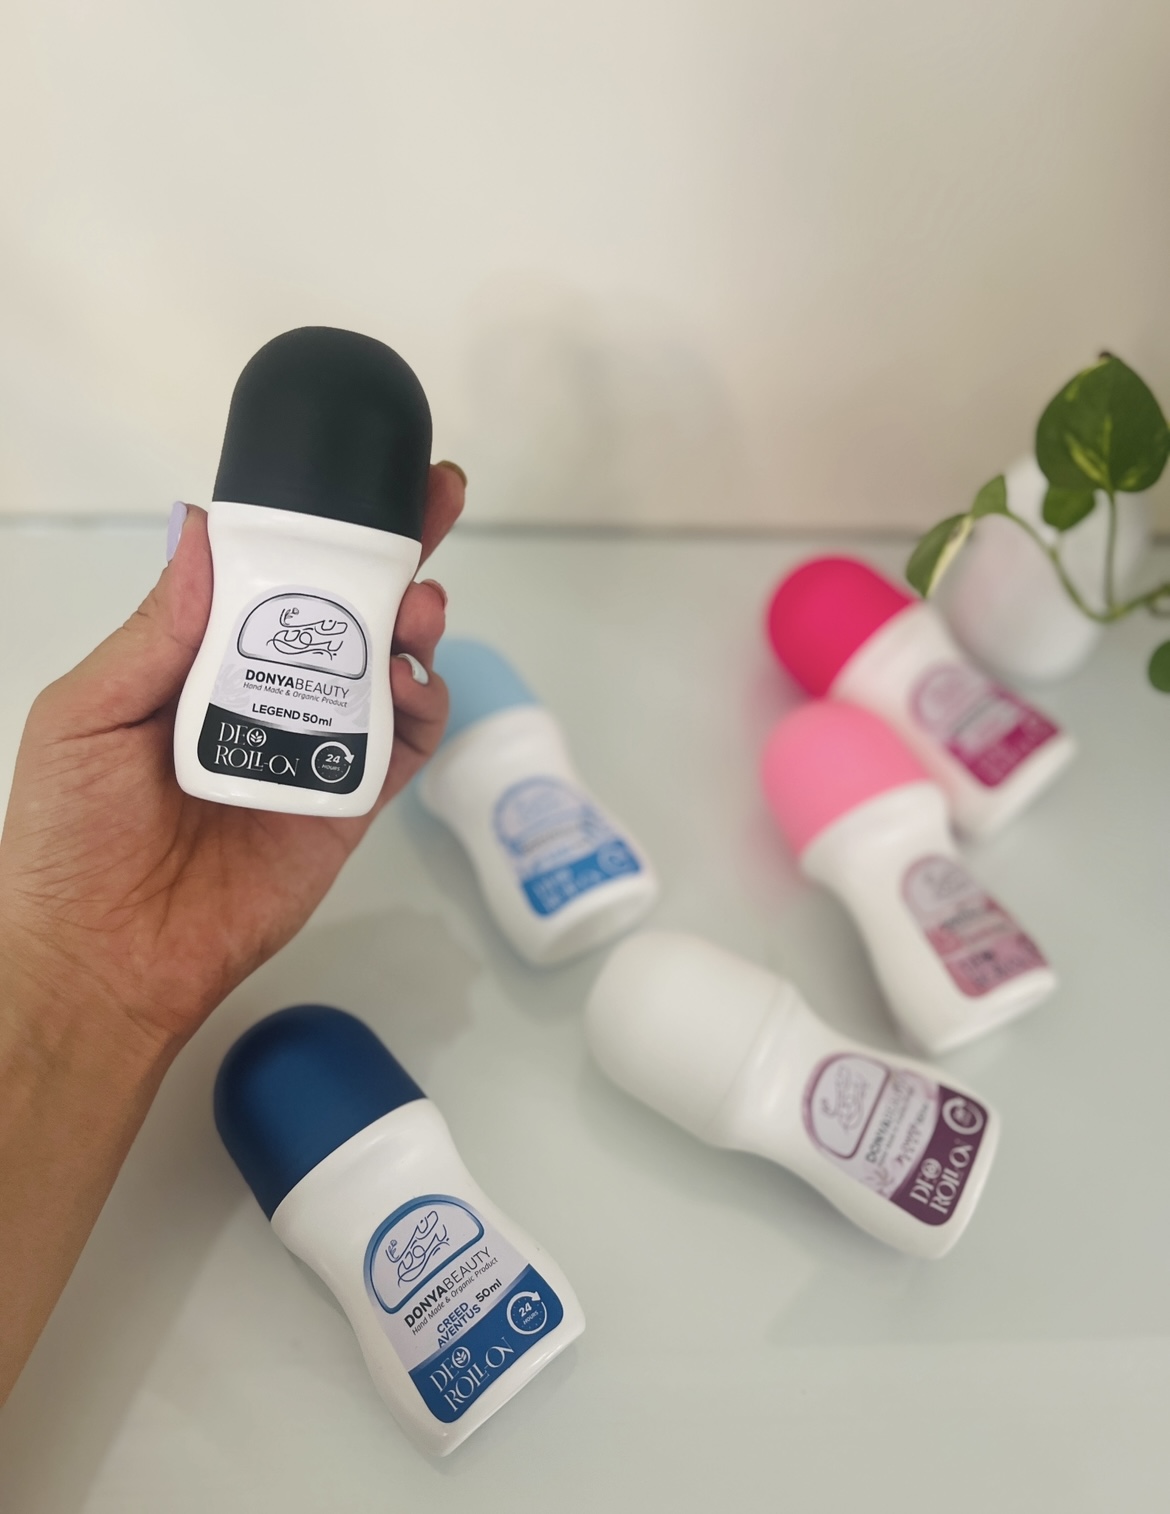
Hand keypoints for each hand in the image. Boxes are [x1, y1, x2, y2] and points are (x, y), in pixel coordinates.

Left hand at [0, 462, 463, 1055]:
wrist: (104, 957)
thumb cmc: (70, 833)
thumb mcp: (86, 713)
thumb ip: (155, 629)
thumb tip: (205, 530)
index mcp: (200, 659)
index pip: (270, 576)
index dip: (316, 526)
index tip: (359, 477)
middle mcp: (264, 692)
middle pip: (344, 609)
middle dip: (396, 553)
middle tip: (436, 503)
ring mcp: (311, 746)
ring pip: (383, 667)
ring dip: (414, 624)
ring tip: (420, 608)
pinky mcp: (347, 804)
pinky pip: (400, 746)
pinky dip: (421, 707)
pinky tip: (413, 682)